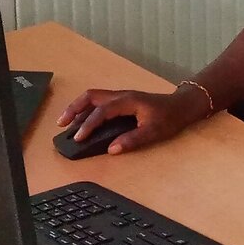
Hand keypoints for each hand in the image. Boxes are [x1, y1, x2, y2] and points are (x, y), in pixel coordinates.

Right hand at [55, 86, 209, 154]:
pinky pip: (98, 101)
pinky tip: (82, 119)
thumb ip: (132, 140)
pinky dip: (86, 108)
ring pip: (93, 97)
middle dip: (74, 109)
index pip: (102, 111)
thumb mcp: (153, 132)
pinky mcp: (121, 100)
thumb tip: (112, 149)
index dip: (88, 125)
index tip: (78, 138)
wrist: (182, 105)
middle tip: (61, 123)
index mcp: (127, 101)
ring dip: (78, 107)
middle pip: (91, 96)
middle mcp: (121, 95)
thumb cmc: (169, 118)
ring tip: (66, 122)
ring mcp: (121, 96)